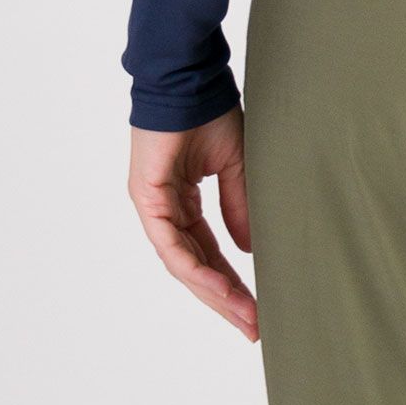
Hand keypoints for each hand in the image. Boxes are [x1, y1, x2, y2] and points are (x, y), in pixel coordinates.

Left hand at [128, 109, 257, 339]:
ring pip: (183, 264)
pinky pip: (172, 245)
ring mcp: (154, 206)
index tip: (257, 308)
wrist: (190, 77)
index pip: (207, 252)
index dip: (232, 281)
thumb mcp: (235, 165)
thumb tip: (249, 251)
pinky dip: (197, 269)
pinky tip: (222, 287)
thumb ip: (238, 207)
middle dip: (225, 299)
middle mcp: (165, 209)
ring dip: (215, 293)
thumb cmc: (209, 110)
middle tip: (253, 327)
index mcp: (183, 200)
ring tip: (244, 315)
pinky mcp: (148, 199)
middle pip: (195, 267)